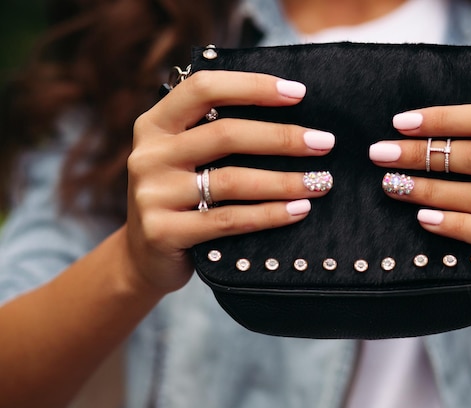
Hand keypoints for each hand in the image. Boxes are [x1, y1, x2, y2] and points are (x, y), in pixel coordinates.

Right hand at [125, 70, 334, 292]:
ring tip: (320, 181)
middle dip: (282, 137)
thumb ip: (216, 133)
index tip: (299, 93)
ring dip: (284, 180)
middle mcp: (149, 154)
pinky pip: (228, 220)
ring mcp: (153, 194)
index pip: (204, 88)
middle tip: (324, 143)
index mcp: (156, 124)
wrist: (144, 256)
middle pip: (225, 134)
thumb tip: (292, 118)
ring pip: (231, 180)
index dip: (253, 86)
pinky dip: (270, 215)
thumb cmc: (181, 198)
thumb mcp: (185, 157)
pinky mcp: (163, 232)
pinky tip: (299, 210)